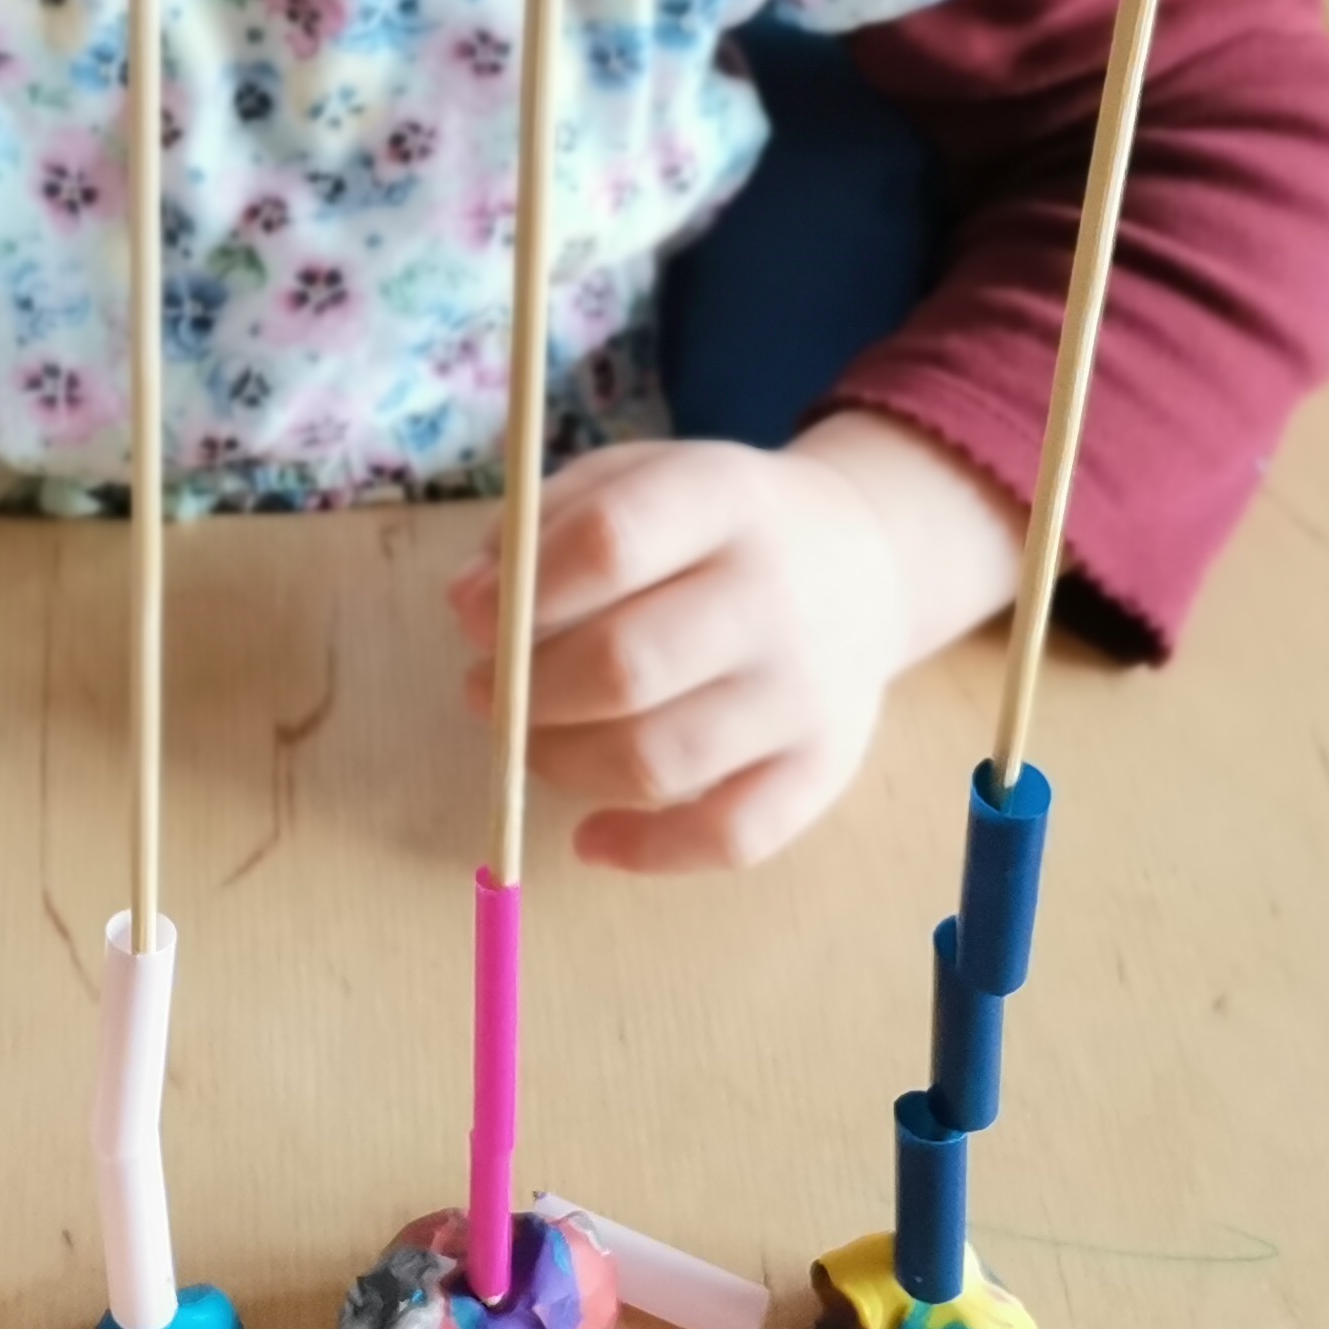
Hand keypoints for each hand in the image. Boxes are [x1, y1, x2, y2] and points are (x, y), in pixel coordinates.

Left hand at [448, 413, 1022, 870]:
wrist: (861, 560)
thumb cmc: (711, 524)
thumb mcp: (633, 477)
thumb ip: (541, 526)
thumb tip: (468, 603)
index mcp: (722, 499)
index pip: (611, 541)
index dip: (521, 589)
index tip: (470, 616)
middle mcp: (773, 594)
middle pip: (627, 663)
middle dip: (527, 690)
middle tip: (484, 690)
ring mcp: (804, 689)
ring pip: (659, 758)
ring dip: (562, 762)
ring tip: (529, 740)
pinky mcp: (823, 766)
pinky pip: (733, 835)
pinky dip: (649, 850)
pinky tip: (591, 838)